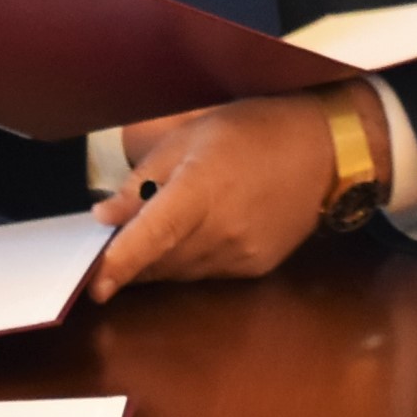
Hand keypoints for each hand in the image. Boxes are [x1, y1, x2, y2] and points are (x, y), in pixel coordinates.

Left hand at [87, 83, 382, 297]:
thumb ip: (143, 180)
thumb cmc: (252, 130)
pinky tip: (192, 236)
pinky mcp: (255, 267)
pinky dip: (188, 262)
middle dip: (131, 259)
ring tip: (151, 235)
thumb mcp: (189, 136)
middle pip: (160, 261)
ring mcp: (241, 254)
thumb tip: (105, 216)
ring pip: (180, 273)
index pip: (152, 235)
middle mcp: (221, 230)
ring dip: (157, 262)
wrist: (322, 150)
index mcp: (200, 190)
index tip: (94, 286)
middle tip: (110, 244)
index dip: (120, 263)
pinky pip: (207, 274)